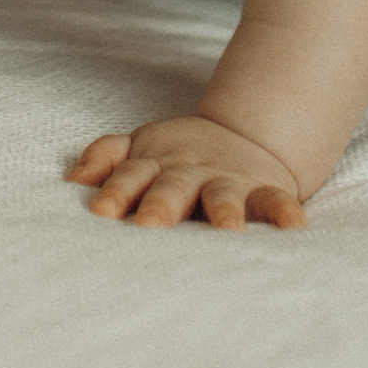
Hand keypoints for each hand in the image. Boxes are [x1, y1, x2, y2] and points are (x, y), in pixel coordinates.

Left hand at [71, 113, 308, 229]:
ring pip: (223, 195)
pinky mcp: (262, 191)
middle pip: (172, 186)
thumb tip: (73, 179)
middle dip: (161, 204)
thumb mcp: (139, 150)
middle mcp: (189, 174)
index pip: (130, 175)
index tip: (103, 211)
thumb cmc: (174, 160)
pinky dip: (284, 211)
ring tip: (227, 229)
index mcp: (154, 165)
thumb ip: (106, 158)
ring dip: (224, 209)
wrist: (238, 139)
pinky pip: (275, 201)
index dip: (116, 190)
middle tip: (149, 223)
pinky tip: (294, 227)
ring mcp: (226, 182)